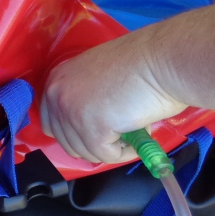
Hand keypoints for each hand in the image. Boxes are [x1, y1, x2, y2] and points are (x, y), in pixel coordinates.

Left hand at [40, 32, 187, 164]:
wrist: (163, 60)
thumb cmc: (140, 64)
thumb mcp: (96, 76)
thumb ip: (82, 97)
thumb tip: (86, 126)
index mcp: (57, 81)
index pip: (51, 123)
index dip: (74, 134)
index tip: (95, 134)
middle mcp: (57, 96)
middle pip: (66, 142)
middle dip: (93, 144)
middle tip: (118, 134)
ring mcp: (73, 113)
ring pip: (86, 152)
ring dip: (110, 148)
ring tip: (132, 131)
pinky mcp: (93, 130)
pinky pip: (106, 155)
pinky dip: (124, 153)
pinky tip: (138, 136)